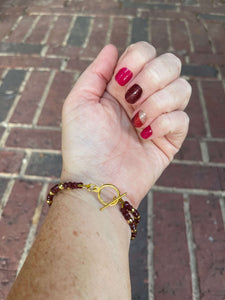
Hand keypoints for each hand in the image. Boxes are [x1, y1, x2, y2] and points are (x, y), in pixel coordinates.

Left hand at [61, 42, 190, 206]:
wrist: (97, 181)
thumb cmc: (83, 143)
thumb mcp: (79, 102)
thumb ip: (96, 71)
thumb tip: (113, 47)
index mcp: (121, 86)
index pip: (144, 52)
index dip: (137, 59)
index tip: (120, 81)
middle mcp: (142, 97)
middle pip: (170, 63)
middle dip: (152, 77)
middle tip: (132, 100)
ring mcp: (158, 117)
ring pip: (182, 88)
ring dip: (158, 102)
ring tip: (137, 121)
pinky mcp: (170, 138)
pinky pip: (182, 118)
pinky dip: (164, 124)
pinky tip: (145, 135)